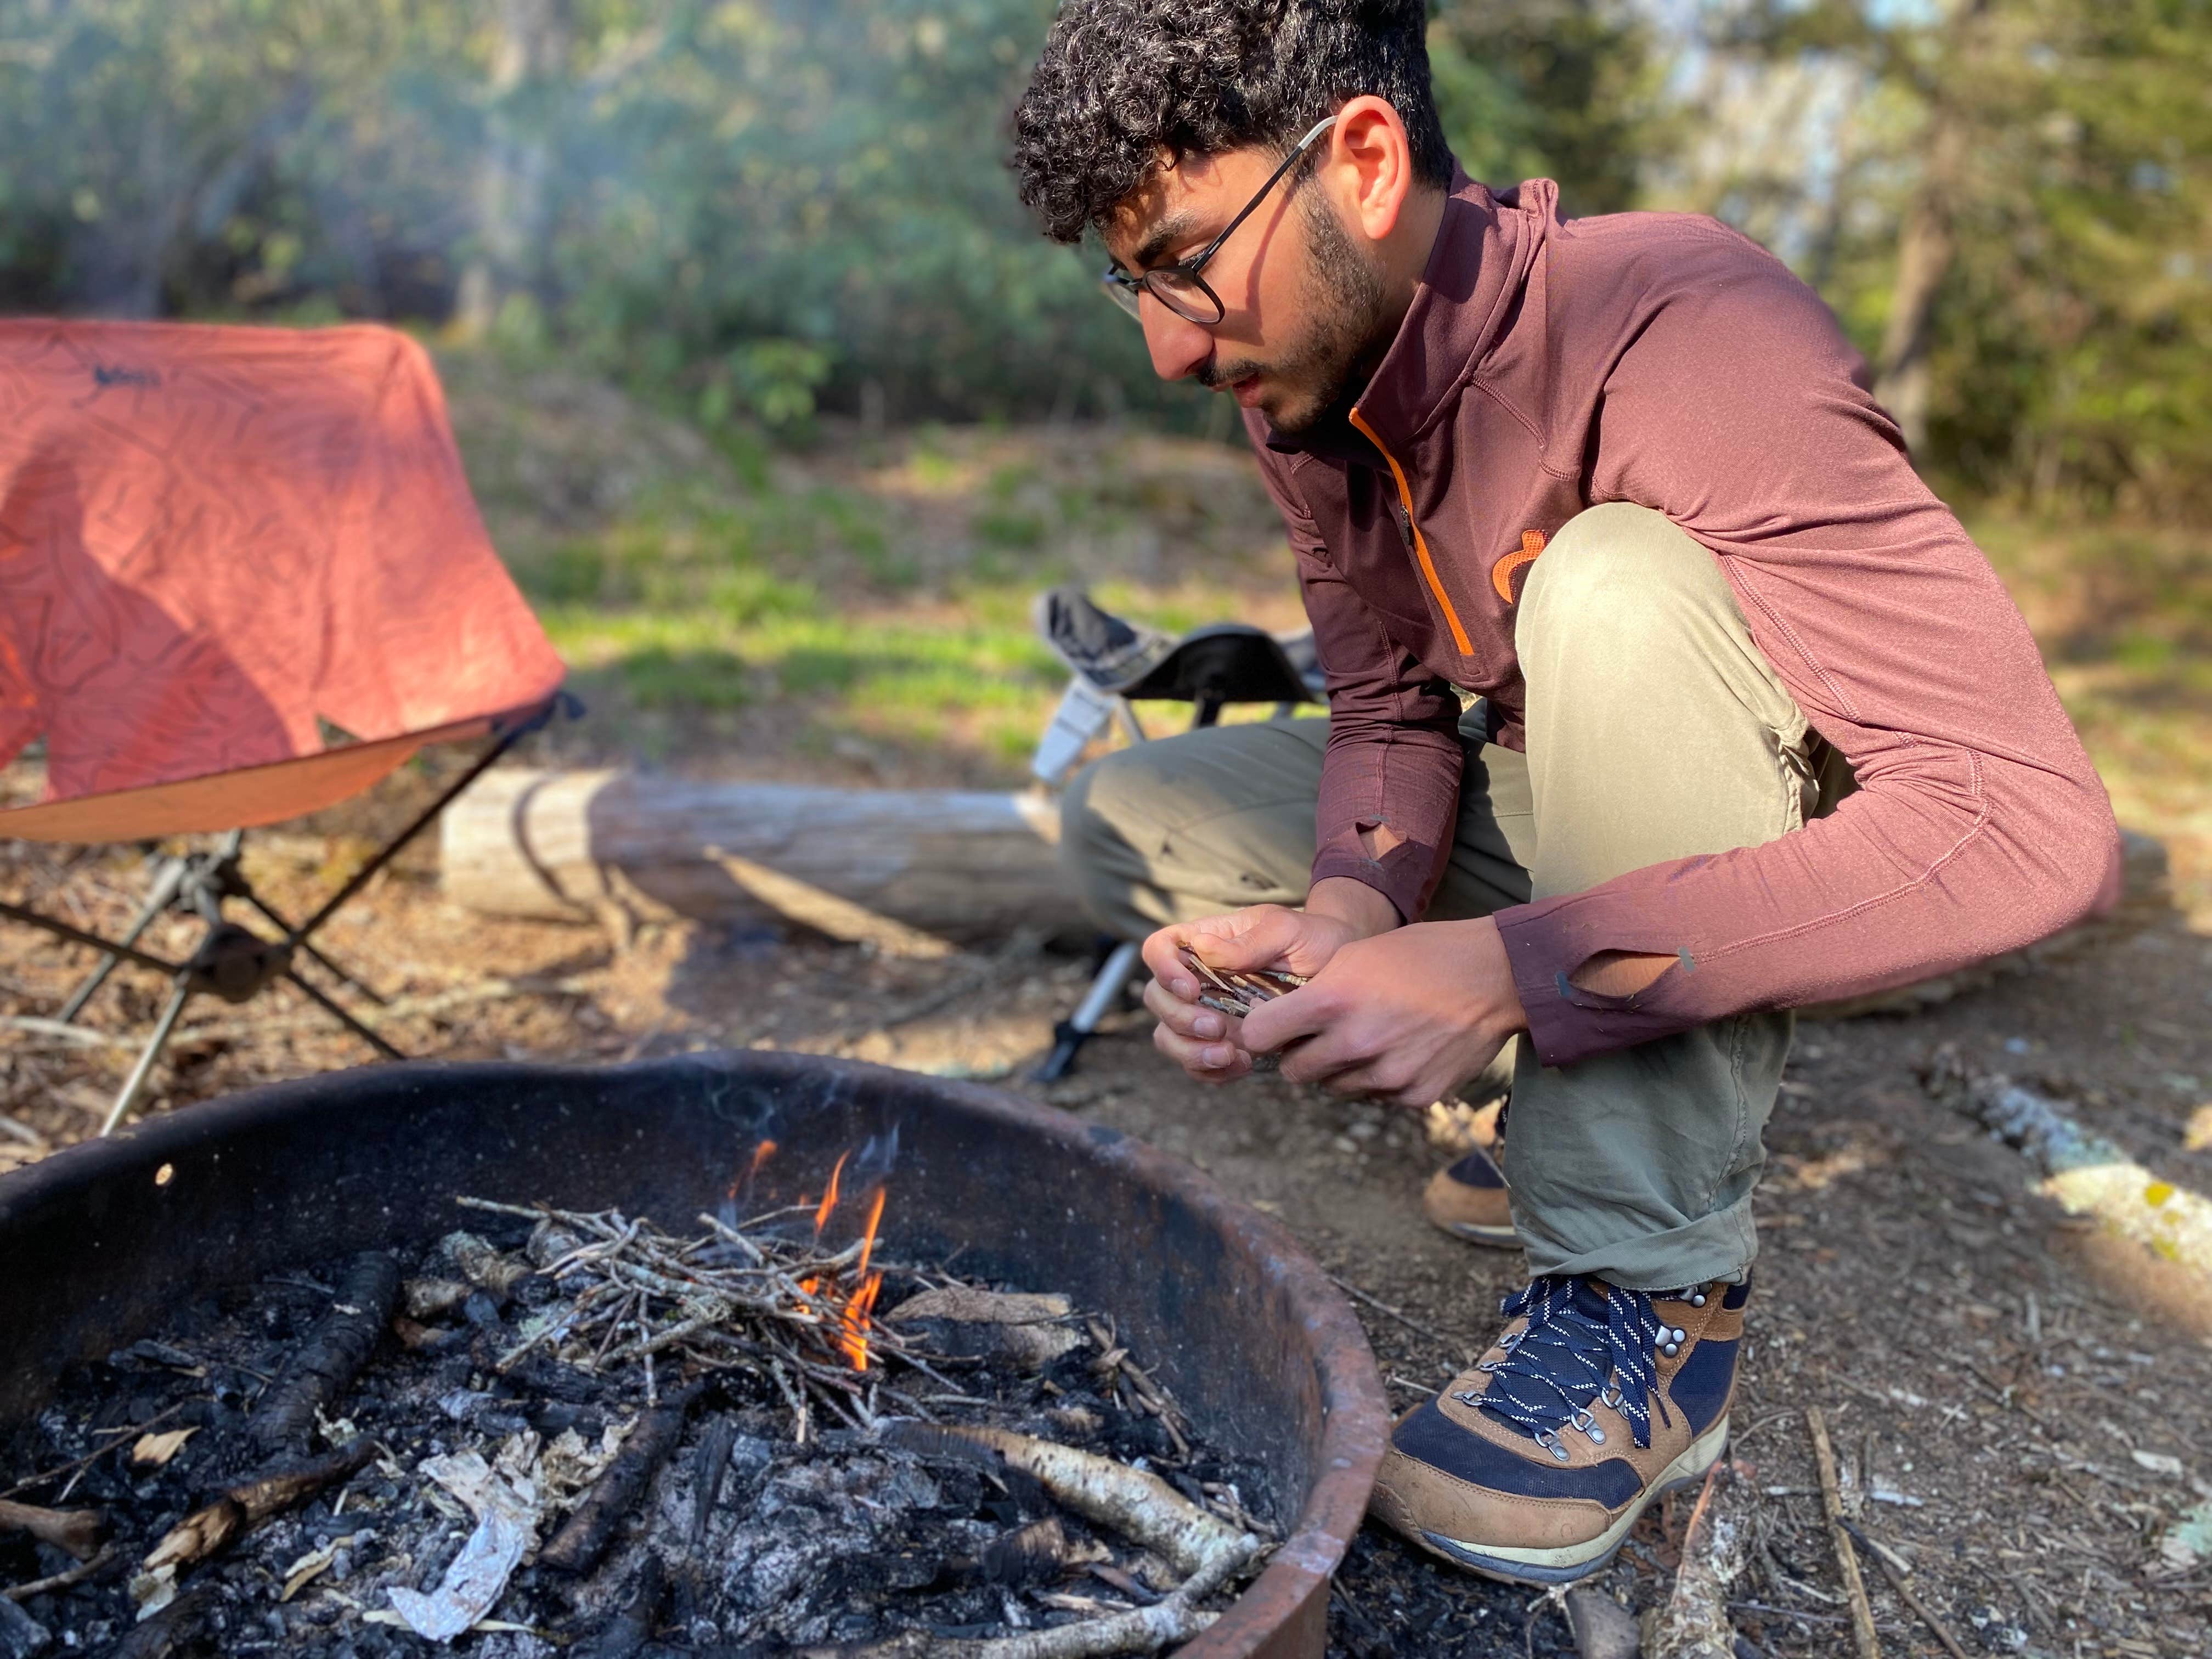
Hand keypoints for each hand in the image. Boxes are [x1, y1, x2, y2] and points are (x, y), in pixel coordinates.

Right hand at [1140, 880, 1396, 1083]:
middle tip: (1218, 1028)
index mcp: (1204, 942)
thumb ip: (1248, 942)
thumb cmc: (1313, 941)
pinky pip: (1197, 1065)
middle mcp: (1197, 979)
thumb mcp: (1287, 931)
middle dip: (1181, 1019)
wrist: (1342, 977)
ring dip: (1191, 1052)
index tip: (1192, 989)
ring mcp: (1207, 1013)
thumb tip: (1202, 948)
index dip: (1163, 969)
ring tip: (1232, 1056)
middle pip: (1157, 999)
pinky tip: (1243, 1066)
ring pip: (1168, 1037)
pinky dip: (1211, 1072)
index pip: (1159, 948)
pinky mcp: (1223, 1044)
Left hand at [1238, 916, 1527, 1106]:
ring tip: (1371, 1037)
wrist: (1494, 975)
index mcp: (1332, 1000)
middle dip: (1301, 1055)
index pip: (1258, 1036)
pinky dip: (1380, 1080)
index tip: (1272, 1028)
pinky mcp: (1415, 1095)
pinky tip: (1402, 1050)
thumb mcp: (1355, 956)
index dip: (1262, 1032)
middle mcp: (1355, 1042)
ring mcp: (1386, 1074)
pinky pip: (1375, 1097)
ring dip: (1341, 1069)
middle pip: (1293, 1072)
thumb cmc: (1420, 956)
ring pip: (1334, 1088)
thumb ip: (1315, 993)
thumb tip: (1279, 1024)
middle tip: (1323, 1036)